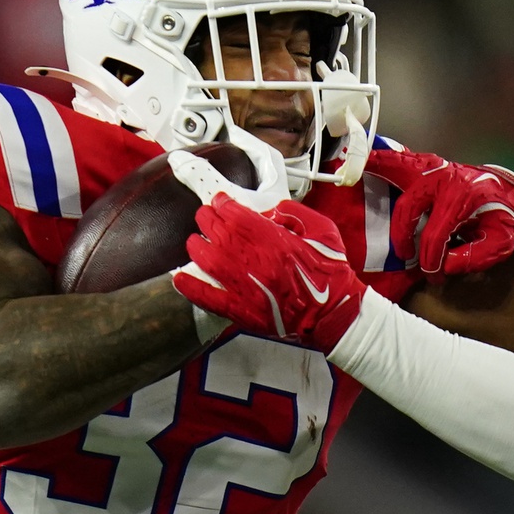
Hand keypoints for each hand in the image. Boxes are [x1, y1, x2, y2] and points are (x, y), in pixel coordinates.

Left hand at [173, 196, 367, 352]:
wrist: (333, 312)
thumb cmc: (329, 272)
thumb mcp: (322, 228)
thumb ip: (293, 212)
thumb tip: (267, 208)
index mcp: (274, 239)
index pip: (234, 213)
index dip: (223, 203)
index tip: (221, 201)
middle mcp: (255, 260)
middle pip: (216, 231)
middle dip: (207, 219)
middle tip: (206, 216)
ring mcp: (245, 286)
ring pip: (206, 259)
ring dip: (197, 246)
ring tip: (196, 241)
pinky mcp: (241, 310)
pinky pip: (207, 297)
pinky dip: (190, 286)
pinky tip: (180, 277)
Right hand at [363, 149, 513, 281]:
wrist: (508, 191)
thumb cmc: (502, 217)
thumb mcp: (501, 242)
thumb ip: (476, 256)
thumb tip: (445, 266)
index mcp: (463, 197)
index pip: (436, 233)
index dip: (431, 258)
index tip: (433, 275)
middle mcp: (445, 178)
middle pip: (409, 206)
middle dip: (403, 235)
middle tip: (407, 255)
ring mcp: (434, 168)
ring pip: (398, 169)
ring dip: (375, 173)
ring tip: (351, 176)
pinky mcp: (427, 166)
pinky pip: (399, 160)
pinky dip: (380, 159)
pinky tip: (362, 160)